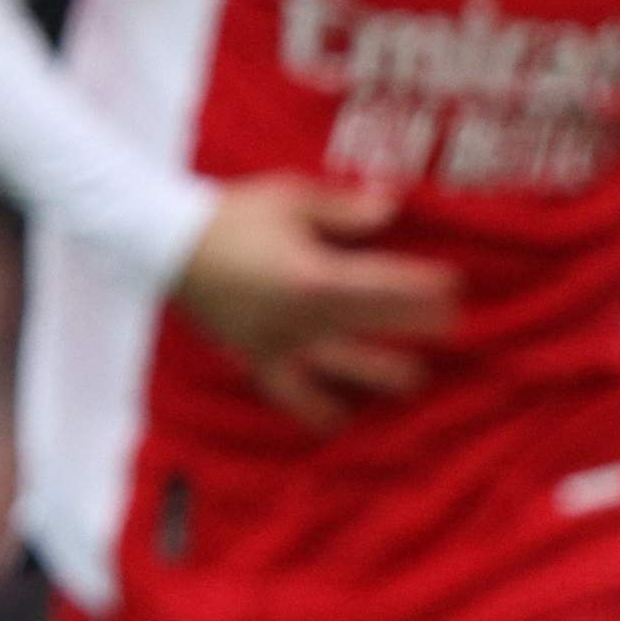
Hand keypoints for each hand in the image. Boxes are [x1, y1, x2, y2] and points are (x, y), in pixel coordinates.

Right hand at [175, 175, 460, 429]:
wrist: (164, 242)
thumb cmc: (230, 214)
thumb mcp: (290, 197)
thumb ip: (343, 207)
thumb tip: (391, 207)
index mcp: (312, 273)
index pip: (382, 282)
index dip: (423, 284)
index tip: (455, 285)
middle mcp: (300, 315)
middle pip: (371, 323)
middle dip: (416, 324)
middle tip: (454, 326)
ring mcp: (276, 340)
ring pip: (338, 364)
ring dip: (379, 373)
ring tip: (414, 382)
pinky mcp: (253, 355)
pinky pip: (285, 391)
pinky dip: (310, 409)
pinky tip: (334, 423)